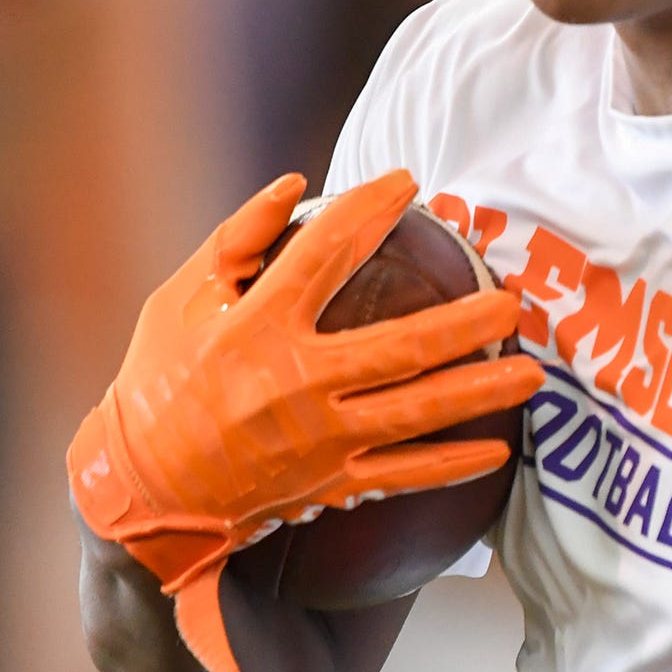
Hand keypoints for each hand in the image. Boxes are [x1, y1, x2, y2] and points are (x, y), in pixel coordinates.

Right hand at [66, 171, 541, 671]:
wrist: (138, 489)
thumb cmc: (159, 381)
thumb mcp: (178, 301)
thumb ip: (235, 240)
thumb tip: (294, 186)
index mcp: (256, 329)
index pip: (324, 255)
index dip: (367, 211)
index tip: (407, 182)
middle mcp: (295, 384)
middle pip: (400, 349)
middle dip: (465, 323)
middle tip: (515, 299)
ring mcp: (318, 440)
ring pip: (416, 414)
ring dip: (481, 392)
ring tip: (533, 371)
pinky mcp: (328, 483)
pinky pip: (402, 476)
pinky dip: (452, 464)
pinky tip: (498, 449)